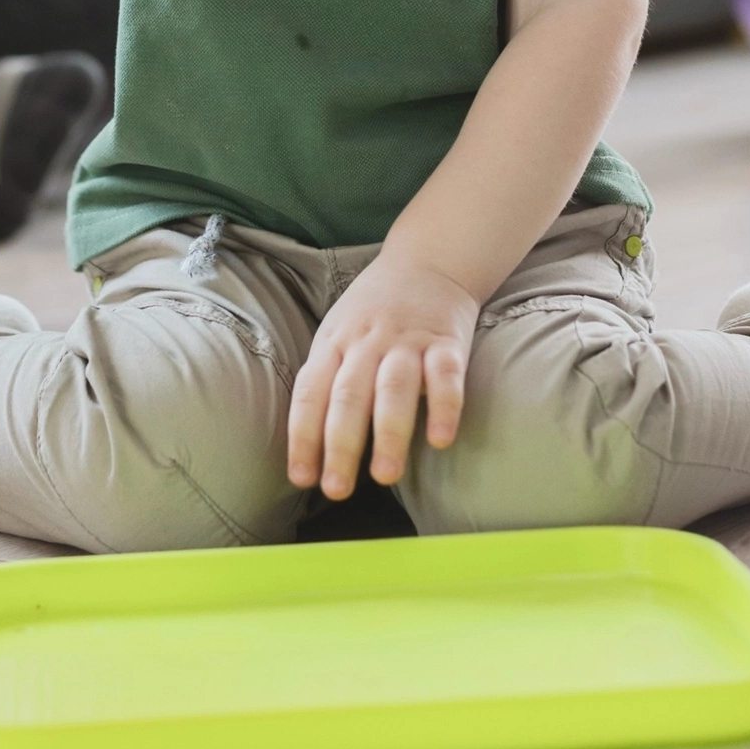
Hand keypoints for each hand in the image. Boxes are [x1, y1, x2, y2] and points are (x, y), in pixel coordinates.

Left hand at [287, 252, 478, 500]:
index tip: (302, 478)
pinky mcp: (447, 341)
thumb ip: (325, 382)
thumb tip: (308, 449)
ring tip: (385, 476)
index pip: (311, 391)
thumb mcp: (337, 333)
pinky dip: (444, 406)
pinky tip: (440, 439)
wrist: (428, 259)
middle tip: (336, 489)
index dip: (303, 435)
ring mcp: (408, 341)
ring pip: (394, 387)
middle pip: (349, 395)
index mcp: (334, 342)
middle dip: (340, 444)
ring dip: (388, 432)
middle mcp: (367, 342)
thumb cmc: (373, 312)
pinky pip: (446, 374)